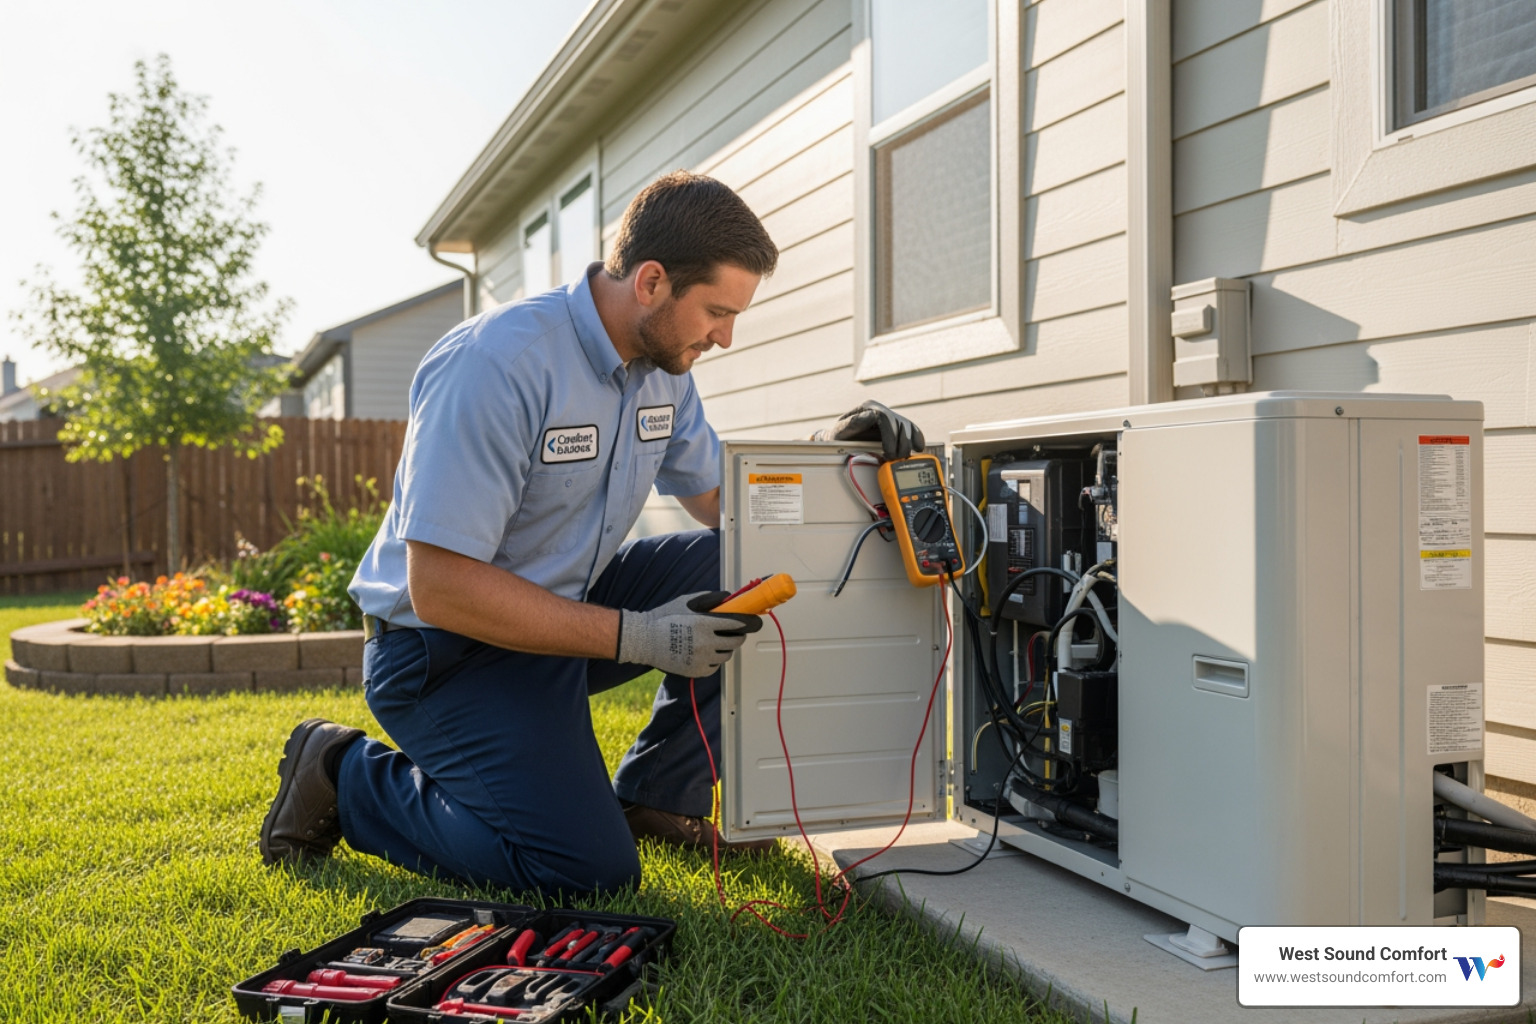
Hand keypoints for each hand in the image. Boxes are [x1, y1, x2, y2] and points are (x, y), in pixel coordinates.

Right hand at [616, 591, 762, 677]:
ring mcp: (701, 659)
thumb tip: (728, 597)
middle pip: (736, 641)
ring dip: (726, 648)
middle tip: (734, 632)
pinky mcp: (697, 671)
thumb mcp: (686, 601)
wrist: (644, 640)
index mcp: (705, 623)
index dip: (748, 622)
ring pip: (726, 655)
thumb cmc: (664, 617)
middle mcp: (706, 643)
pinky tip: (705, 652)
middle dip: (738, 636)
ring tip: (715, 642)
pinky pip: (715, 666)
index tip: (754, 622)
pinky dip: (714, 660)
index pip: (737, 624)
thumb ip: (709, 598)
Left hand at [812, 400, 925, 459]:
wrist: (838, 442)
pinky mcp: (895, 427)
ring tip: (902, 457)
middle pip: (899, 423)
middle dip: (900, 442)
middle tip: (895, 458)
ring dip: (908, 443)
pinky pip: (911, 429)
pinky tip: (919, 447)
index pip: (885, 417)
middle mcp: (880, 410)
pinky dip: (917, 438)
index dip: (890, 435)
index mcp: (867, 407)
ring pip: (907, 426)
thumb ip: (853, 423)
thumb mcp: (839, 432)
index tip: (888, 451)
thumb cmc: (837, 438)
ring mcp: (888, 418)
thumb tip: (871, 416)